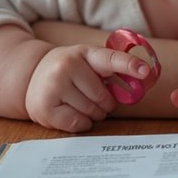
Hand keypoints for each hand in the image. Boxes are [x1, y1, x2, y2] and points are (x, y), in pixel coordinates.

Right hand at [25, 44, 151, 131]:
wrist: (32, 75)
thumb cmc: (69, 71)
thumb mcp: (87, 62)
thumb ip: (109, 70)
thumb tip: (139, 81)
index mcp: (84, 53)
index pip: (110, 59)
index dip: (129, 65)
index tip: (145, 71)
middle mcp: (67, 66)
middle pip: (102, 97)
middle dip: (106, 104)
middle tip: (97, 100)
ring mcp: (54, 86)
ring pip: (91, 112)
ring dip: (94, 114)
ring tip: (82, 104)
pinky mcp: (46, 107)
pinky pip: (78, 124)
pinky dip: (83, 123)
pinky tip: (74, 113)